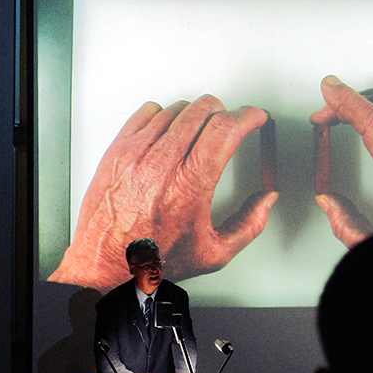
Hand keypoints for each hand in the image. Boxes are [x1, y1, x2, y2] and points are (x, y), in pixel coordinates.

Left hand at [48, 95, 278, 292]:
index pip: (225, 130)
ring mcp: (137, 153)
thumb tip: (266, 200)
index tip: (255, 117)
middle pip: (204, 110)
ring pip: (177, 109)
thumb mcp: (213, 253)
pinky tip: (170, 131)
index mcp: (189, 187)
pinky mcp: (118, 150)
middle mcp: (162, 165)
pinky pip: (147, 112)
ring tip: (200, 131)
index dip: (248, 116)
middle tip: (230, 125)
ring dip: (196, 114)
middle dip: (225, 113)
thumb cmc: (153, 258)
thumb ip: (249, 224)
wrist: (106, 263)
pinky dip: (165, 115)